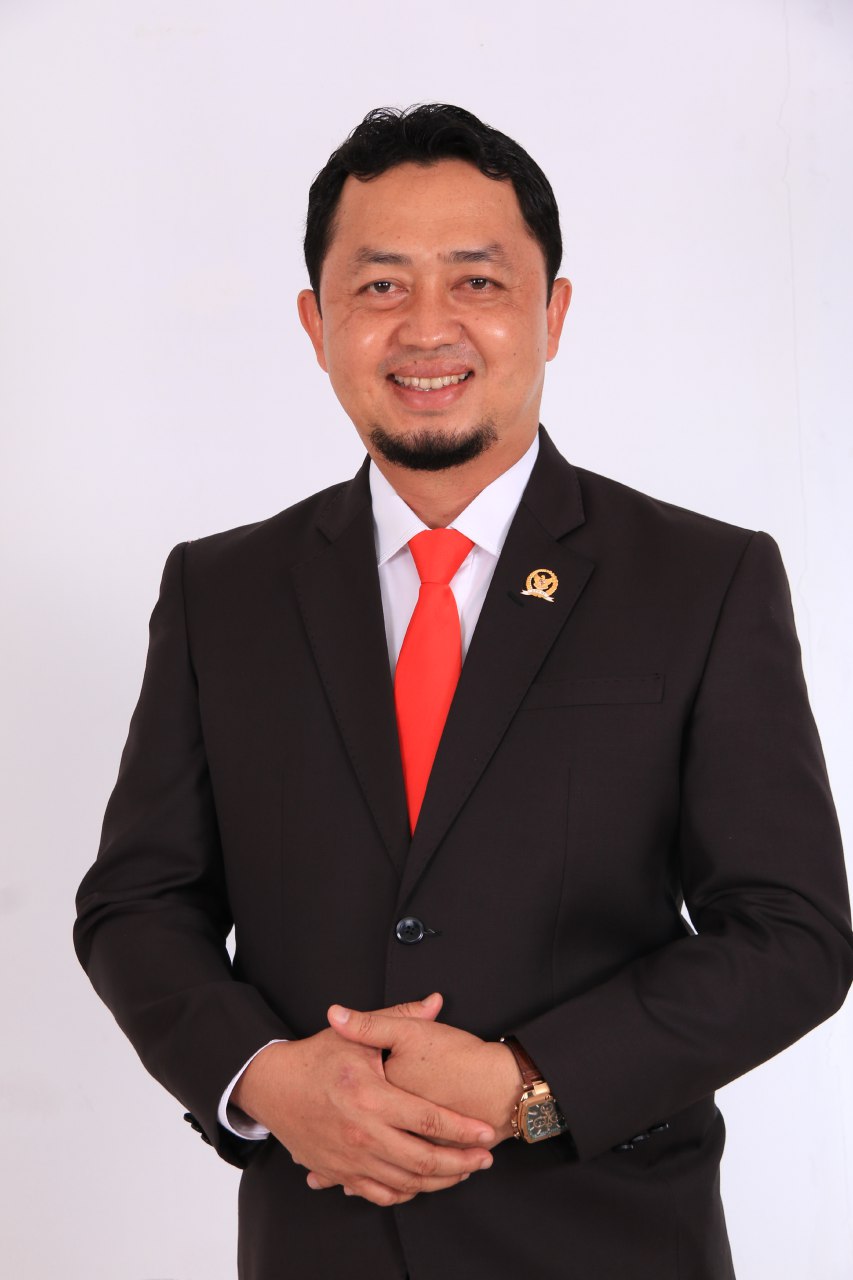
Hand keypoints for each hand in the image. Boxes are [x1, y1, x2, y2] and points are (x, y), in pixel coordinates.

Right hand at [231, 994, 495, 1207]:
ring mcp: (350, 1159)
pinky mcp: (339, 1172)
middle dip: (460, 1163)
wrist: (272, 1086)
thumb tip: (434, 1002)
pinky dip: (406, 1193)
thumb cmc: (316, 1058)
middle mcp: (362, 1133)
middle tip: (484, 1158)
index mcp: (370, 1097)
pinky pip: (380, 1194)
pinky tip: (422, 1183)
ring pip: (405, 1182)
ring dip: (439, 1181)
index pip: (428, 1119)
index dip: (462, 1129)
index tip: (485, 1132)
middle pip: (423, 1160)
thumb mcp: (355, 1035)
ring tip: (462, 1171)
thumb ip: (398, 1017)